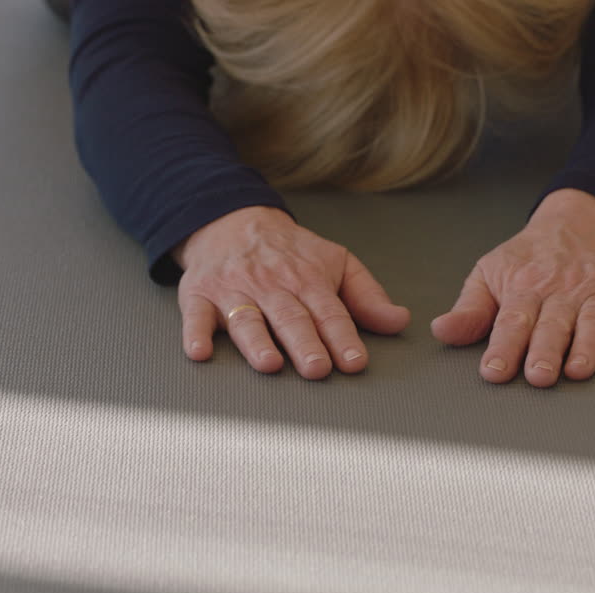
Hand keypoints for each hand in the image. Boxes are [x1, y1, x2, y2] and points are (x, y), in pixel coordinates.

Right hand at [175, 206, 410, 378]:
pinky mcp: (200, 296)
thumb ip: (367, 296)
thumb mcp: (335, 263)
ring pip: (247, 319)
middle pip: (290, 318)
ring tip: (269, 364)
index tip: (354, 362)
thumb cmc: (290, 252)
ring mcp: (234, 291)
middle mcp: (271, 286)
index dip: (342, 337)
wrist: (231, 220)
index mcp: (308, 280)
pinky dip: (195, 334)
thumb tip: (399, 321)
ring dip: (257, 342)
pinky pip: (195, 316)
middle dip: (304, 343)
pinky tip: (200, 352)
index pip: (329, 312)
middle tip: (317, 369)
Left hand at [431, 189, 594, 387]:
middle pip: (553, 324)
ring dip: (587, 347)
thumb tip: (441, 330)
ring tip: (577, 371)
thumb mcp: (491, 273)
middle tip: (538, 376)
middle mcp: (562, 289)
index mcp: (524, 286)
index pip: (512, 320)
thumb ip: (469, 309)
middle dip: (545, 351)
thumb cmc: (531, 258)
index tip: (494, 371)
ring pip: (593, 321)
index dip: (503, 347)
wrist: (584, 220)